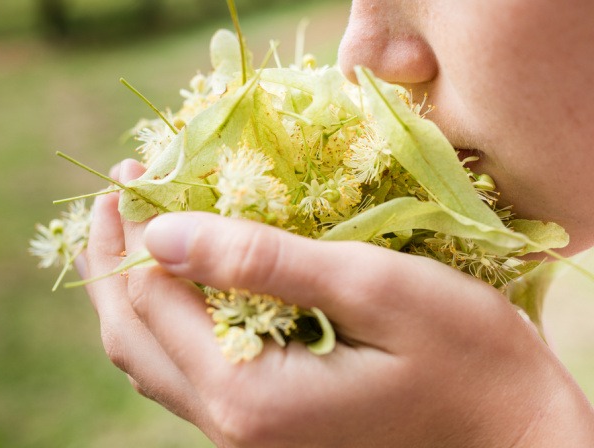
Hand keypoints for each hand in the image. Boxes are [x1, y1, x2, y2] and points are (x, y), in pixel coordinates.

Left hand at [77, 159, 593, 447]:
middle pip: (134, 338)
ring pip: (153, 360)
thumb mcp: (370, 287)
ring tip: (132, 231)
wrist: (507, 431)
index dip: (135, 230)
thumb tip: (163, 232)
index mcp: (248, 395)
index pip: (153, 301)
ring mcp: (245, 431)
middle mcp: (232, 425)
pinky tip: (181, 282)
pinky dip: (169, 319)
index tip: (137, 168)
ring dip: (134, 292)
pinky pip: (188, 372)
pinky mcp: (264, 424)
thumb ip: (261, 262)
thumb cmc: (462, 355)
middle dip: (114, 262)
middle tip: (117, 196)